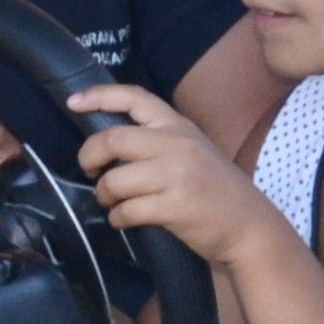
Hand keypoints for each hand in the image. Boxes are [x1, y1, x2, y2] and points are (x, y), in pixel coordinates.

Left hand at [67, 83, 274, 266]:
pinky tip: (125, 220)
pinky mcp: (174, 206)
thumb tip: (108, 142)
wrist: (250, 227)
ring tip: (113, 202)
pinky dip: (117, 218)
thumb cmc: (215, 190)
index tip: (73, 102)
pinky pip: (126, 211)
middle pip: (112, 138)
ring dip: (104, 195)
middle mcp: (177, 144)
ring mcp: (176, 175)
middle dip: (89, 156)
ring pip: (114, 180)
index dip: (99, 96)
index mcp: (179, 126)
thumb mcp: (192, 150)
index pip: (135, 98)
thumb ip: (157, 140)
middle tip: (89, 170)